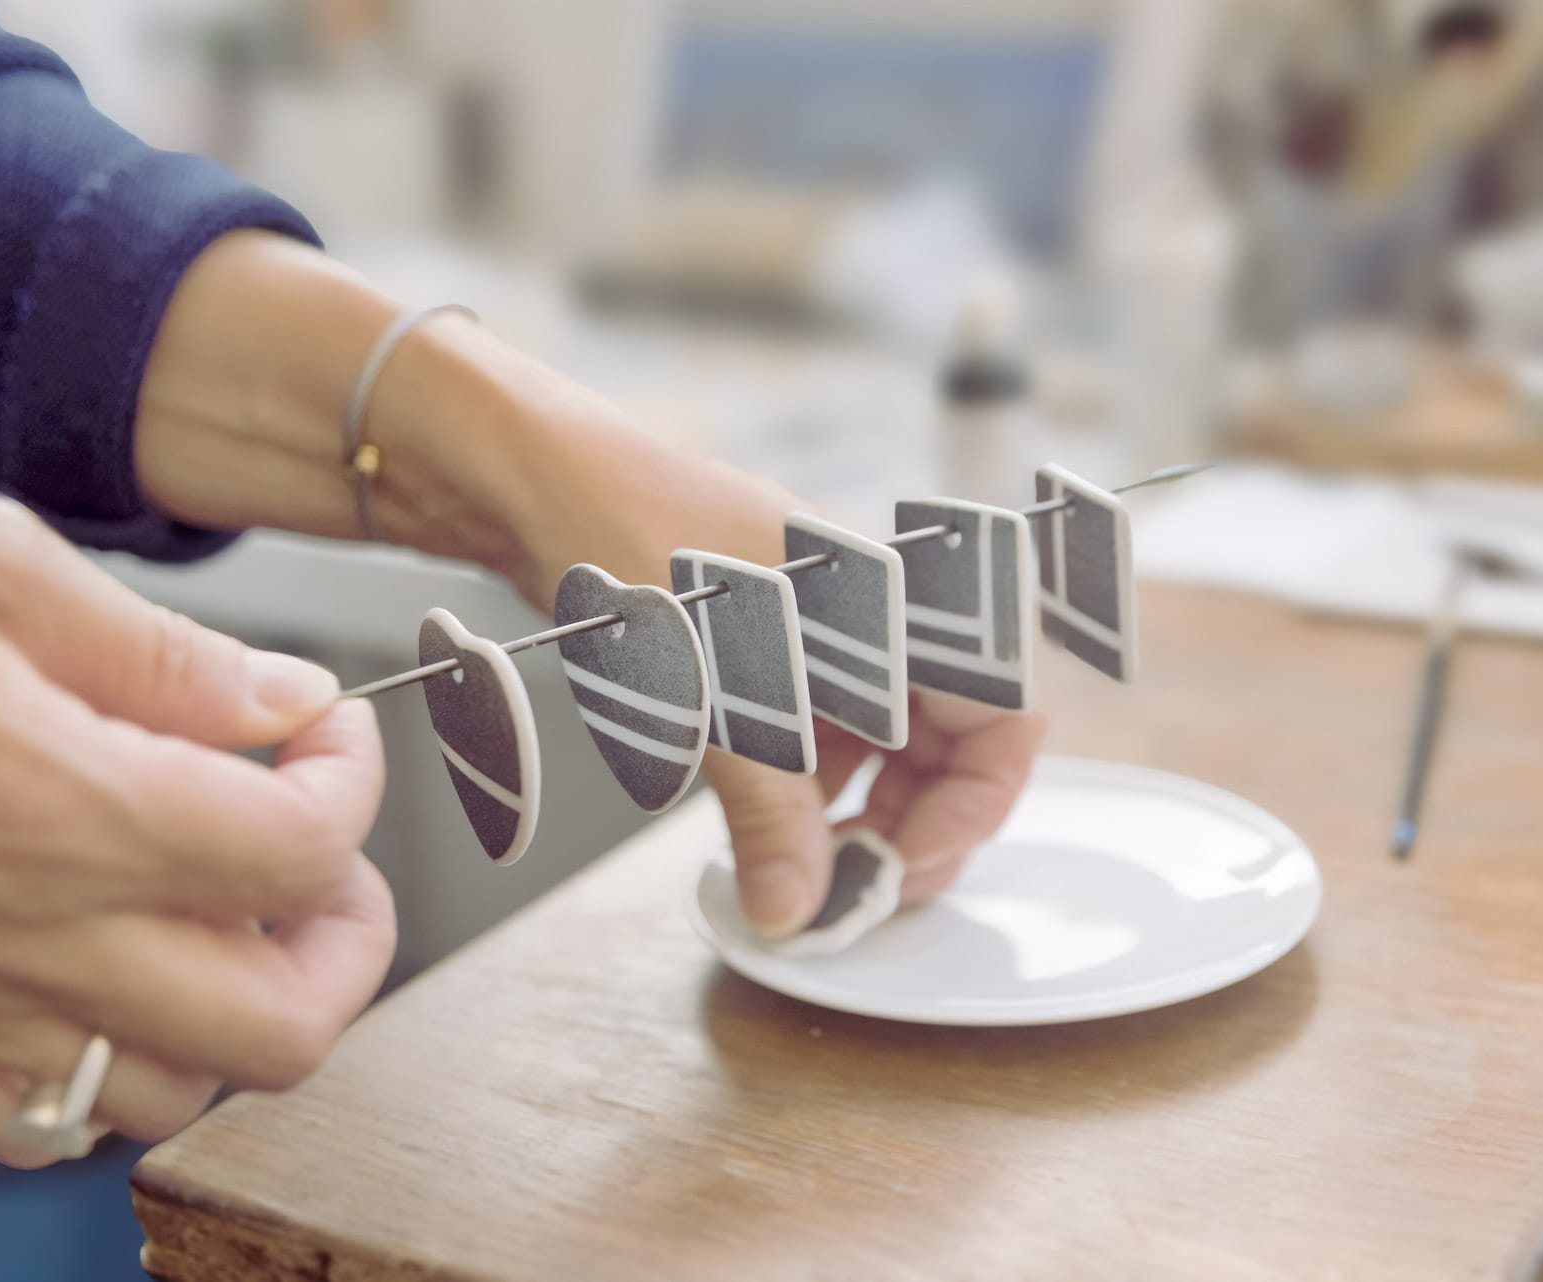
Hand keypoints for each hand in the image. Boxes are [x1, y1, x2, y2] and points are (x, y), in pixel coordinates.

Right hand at [0, 495, 393, 1166]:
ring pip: (176, 1093)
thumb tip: (284, 700)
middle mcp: (32, 929)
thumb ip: (161, 650)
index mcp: (70, 806)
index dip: (354, 783)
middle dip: (344, 944)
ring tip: (229, 917)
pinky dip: (114, 1071)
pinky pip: (40, 1118)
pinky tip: (115, 978)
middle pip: (279, 1026)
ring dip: (239, 1011)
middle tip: (329, 865)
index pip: (305, 850)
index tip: (328, 738)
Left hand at [430, 403, 1047, 934]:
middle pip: (948, 751)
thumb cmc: (640, 542)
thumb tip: (795, 911)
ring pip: (882, 758)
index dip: (973, 804)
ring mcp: (829, 646)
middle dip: (909, 832)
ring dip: (853, 826)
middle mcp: (882, 624)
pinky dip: (803, 801)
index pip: (1005, 716)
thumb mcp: (715, 689)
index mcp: (904, 602)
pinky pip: (820, 747)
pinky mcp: (775, 665)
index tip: (901, 866)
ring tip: (799, 880)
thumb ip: (768, 811)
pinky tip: (765, 840)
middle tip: (850, 897)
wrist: (538, 482)